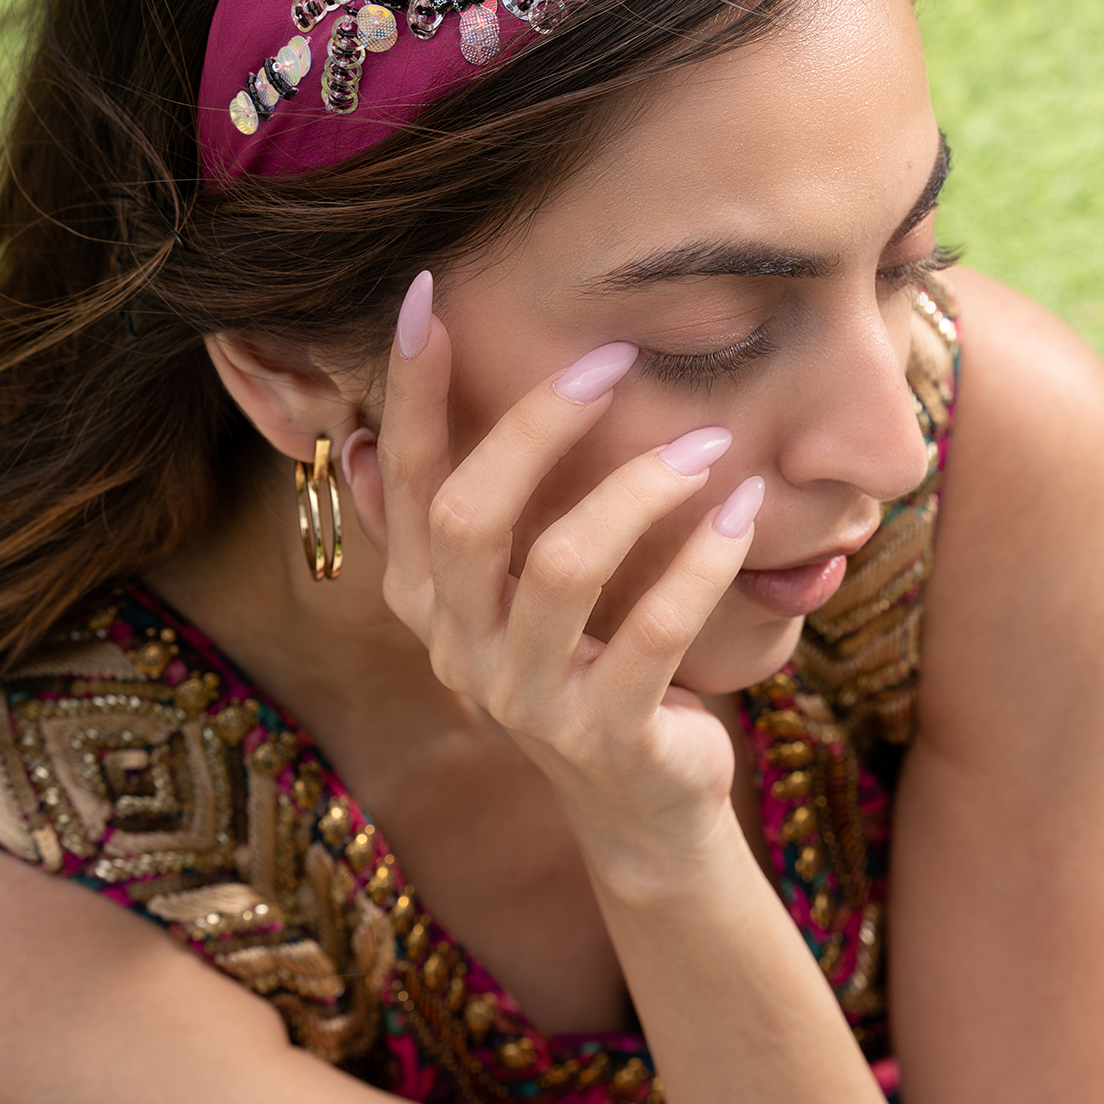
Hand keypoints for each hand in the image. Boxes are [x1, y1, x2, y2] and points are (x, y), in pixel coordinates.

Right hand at [342, 272, 765, 879]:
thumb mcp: (504, 603)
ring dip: (637, 487)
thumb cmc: (582, 670)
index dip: (411, 391)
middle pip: (467, 516)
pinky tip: (739, 514)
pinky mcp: (608, 738)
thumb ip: (444, 531)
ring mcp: (528, 701)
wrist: (642, 809)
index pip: (405, 481)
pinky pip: (651, 635)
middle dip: (536, 425)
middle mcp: (460, 650)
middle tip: (614, 358)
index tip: (427, 293)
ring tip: (709, 438)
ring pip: (559, 568)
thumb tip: (363, 442)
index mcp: (430, 604)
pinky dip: (698, 563)